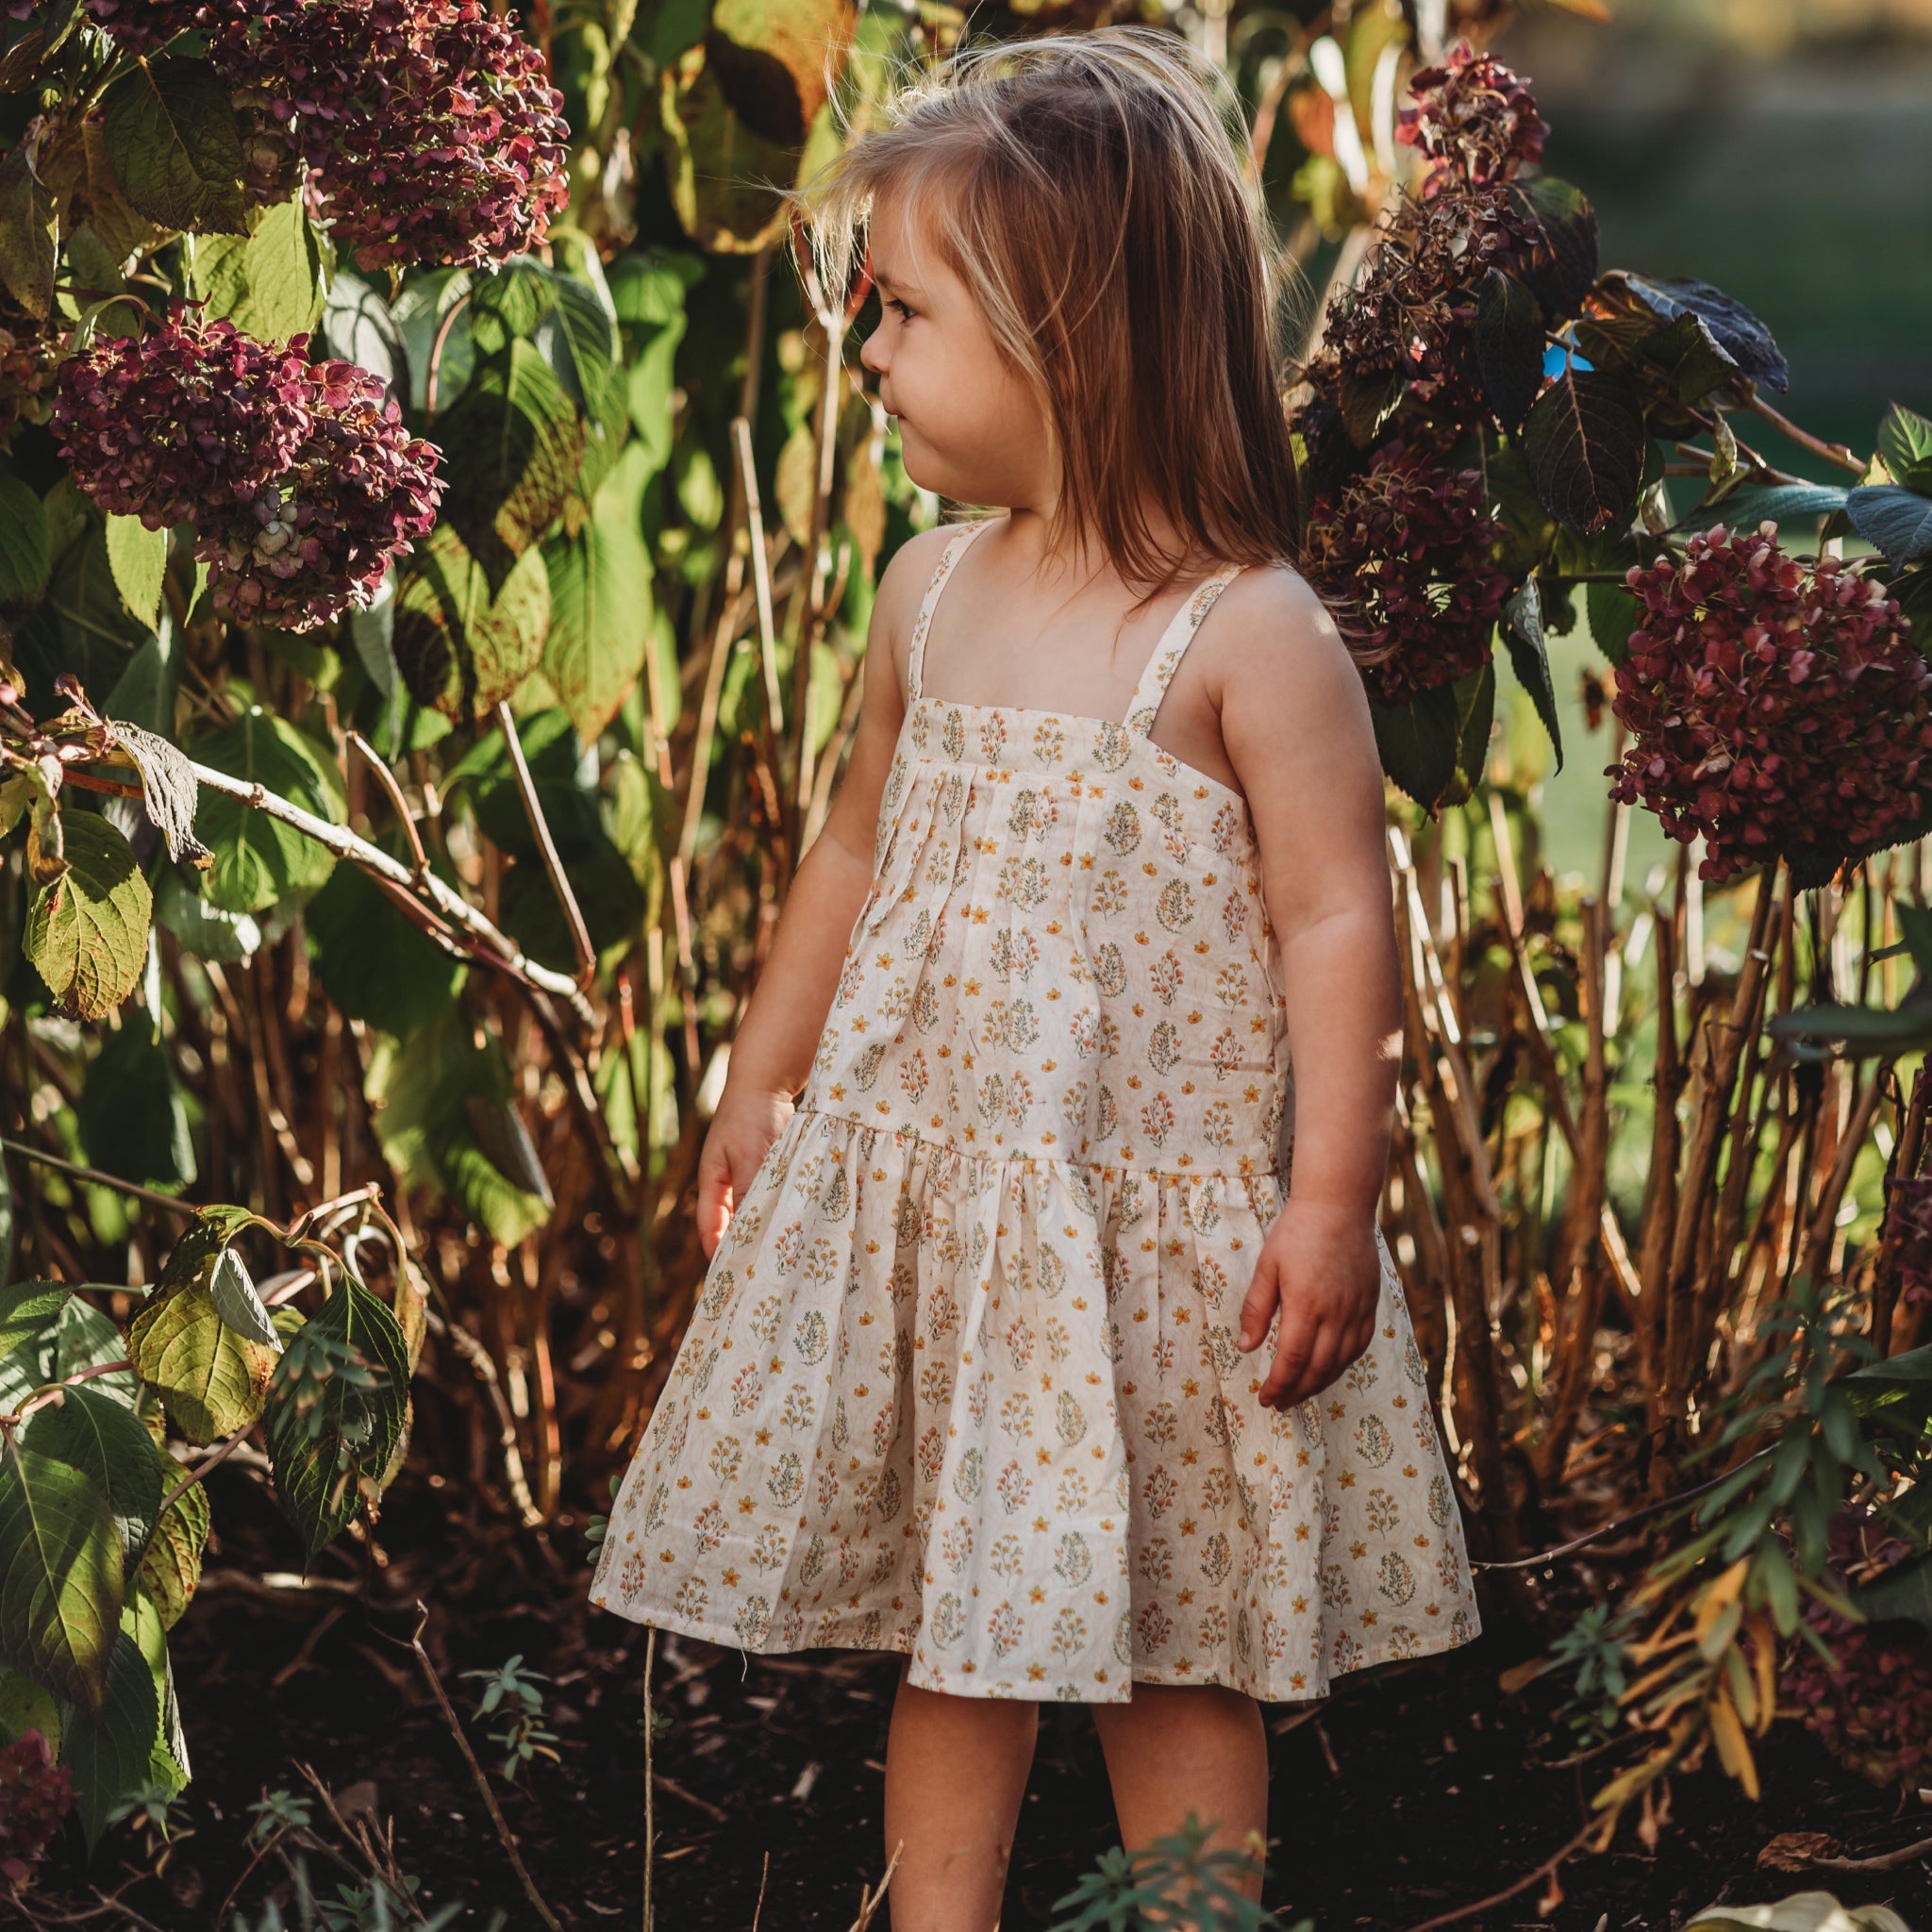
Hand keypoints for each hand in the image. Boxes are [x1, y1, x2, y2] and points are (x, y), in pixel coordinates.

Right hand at [695, 1084, 793, 1258]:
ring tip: (782, 1255)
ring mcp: (747, 1175)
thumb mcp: (749, 1155)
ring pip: (755, 1212)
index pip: (710, 1228)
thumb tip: (751, 1229)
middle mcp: (727, 1183)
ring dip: (766, 1228)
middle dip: (744, 1246)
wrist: (767, 1081)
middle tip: (762, 1274)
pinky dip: (781, 1208)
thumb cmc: (750, 1115)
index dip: (718, 1253)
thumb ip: (749, 1191)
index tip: (733, 1278)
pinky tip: (798, 1223)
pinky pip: (773, 1196)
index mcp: (712, 1182)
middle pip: (732, 1224)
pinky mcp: (767, 1169)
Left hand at [1236, 1197, 1381, 1410]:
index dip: (1279, 1385)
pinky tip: (1329, 1369)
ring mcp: (1357, 1309)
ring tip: (1300, 1392)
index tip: (1266, 1399)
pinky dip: (1343, 1364)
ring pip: (1341, 1362)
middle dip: (1297, 1391)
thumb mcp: (1266, 1267)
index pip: (1292, 1360)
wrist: (1339, 1206)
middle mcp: (1336, 1313)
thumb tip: (1245, 1347)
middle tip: (1279, 1403)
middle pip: (1318, 1368)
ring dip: (1320, 1383)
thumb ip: (1256, 1310)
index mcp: (1306, 1304)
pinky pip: (1360, 1345)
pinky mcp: (1370, 1303)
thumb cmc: (1296, 1233)